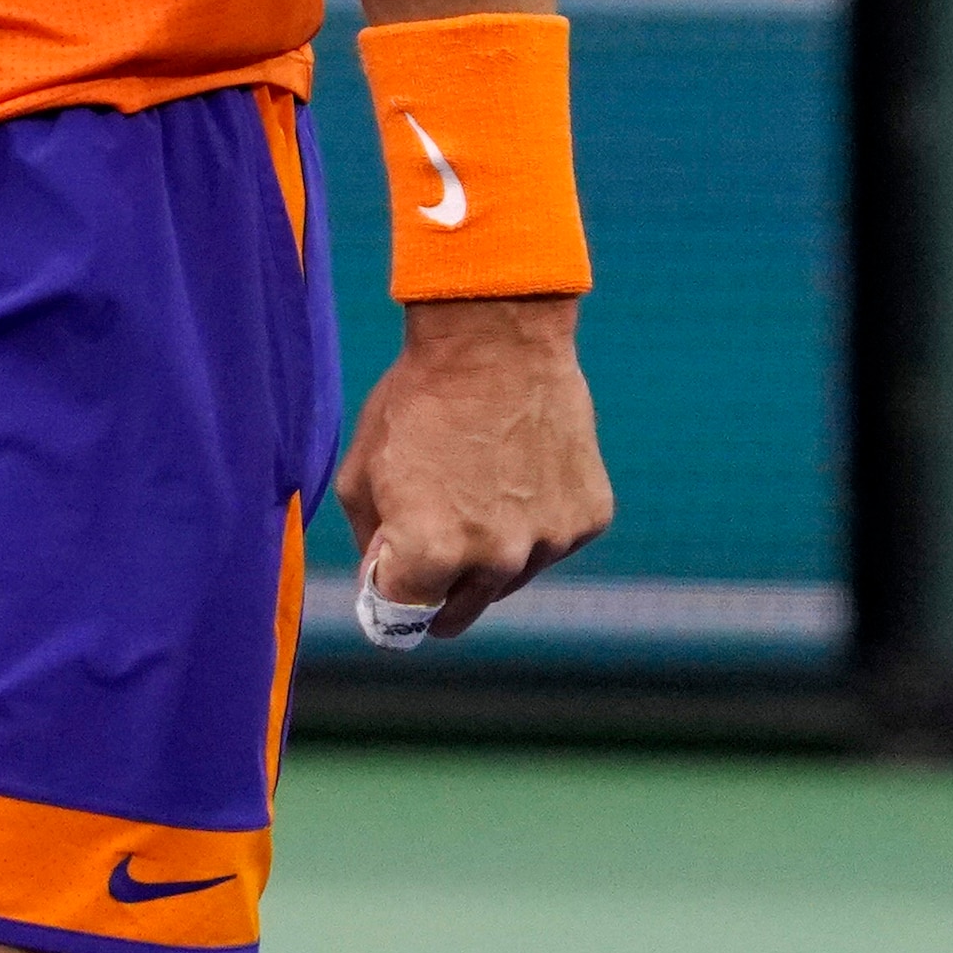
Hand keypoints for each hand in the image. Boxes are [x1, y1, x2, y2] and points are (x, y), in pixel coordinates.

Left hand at [329, 295, 611, 643]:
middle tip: (433, 535)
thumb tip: (384, 583)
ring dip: (489, 550)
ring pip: (507, 579)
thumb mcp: (364, 470)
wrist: (496, 335)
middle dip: (438, 585)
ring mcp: (549, 542)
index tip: (390, 577)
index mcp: (431, 553)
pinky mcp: (588, 519)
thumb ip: (369, 542)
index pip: (401, 617)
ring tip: (479, 480)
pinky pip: (551, 541)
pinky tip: (521, 466)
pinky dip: (535, 518)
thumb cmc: (419, 397)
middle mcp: (496, 560)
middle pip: (458, 611)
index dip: (387, 594)